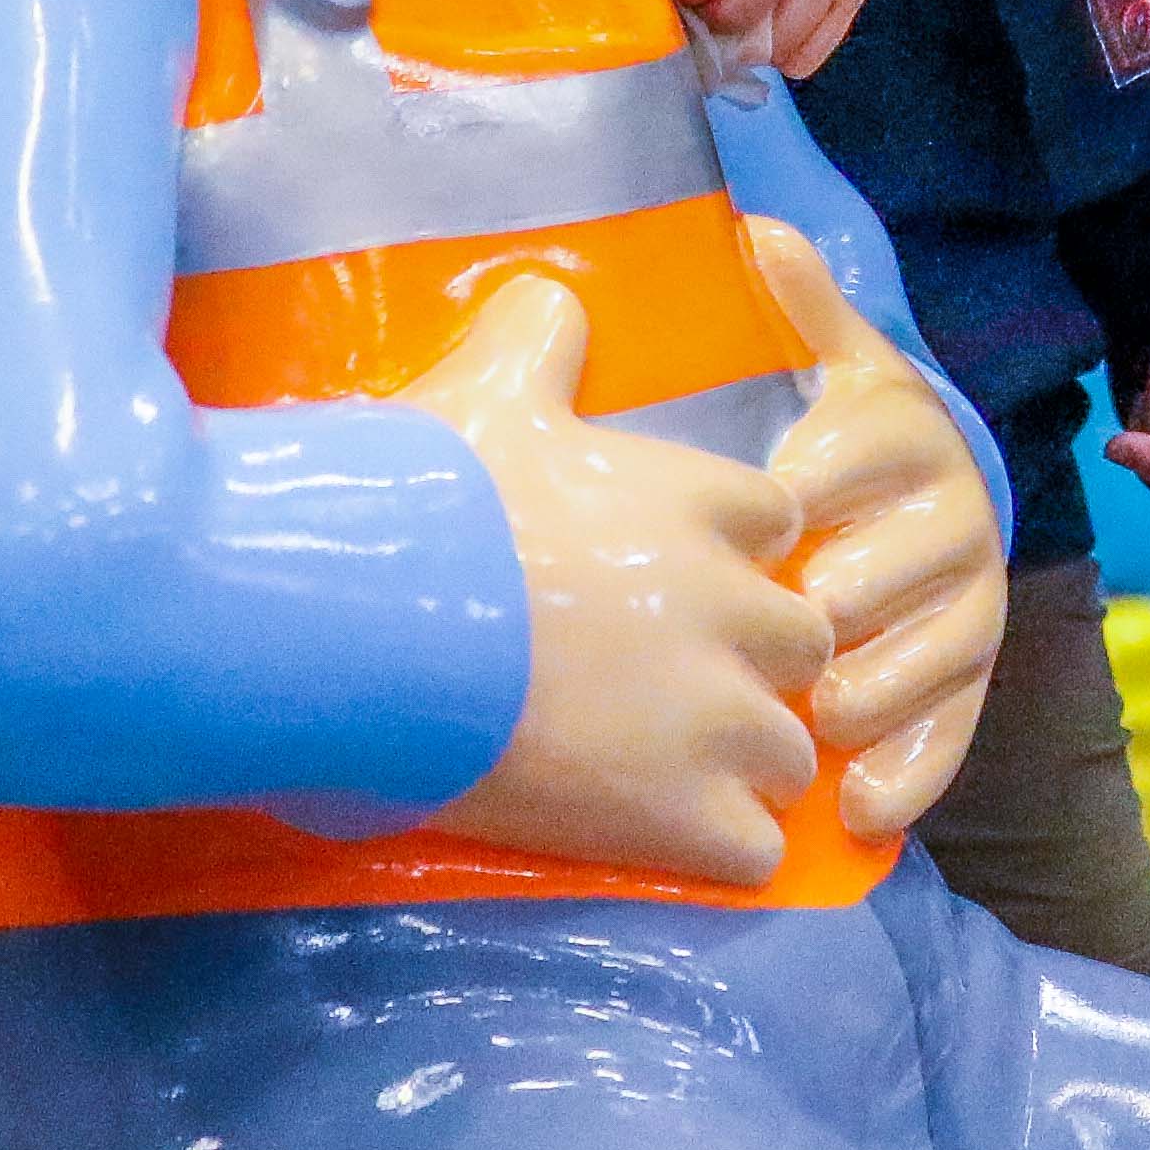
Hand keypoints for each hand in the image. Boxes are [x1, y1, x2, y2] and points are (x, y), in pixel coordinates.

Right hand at [394, 273, 831, 886]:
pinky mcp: (680, 815)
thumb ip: (538, 341)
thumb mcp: (482, 391)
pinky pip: (754, 852)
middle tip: (668, 691)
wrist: (346, 624)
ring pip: (791, 755)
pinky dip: (716, 853)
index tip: (667, 582)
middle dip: (754, 671)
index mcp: (703, 502)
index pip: (777, 527)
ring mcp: (714, 717)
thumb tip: (550, 296)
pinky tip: (654, 841)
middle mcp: (731, 606)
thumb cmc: (414, 499)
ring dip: (741, 770)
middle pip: (803, 645)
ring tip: (658, 778)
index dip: (731, 559)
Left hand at [743, 222, 1008, 838]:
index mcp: (903, 432)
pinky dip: (908, 776)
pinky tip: (855, 808)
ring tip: (798, 728)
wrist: (936, 500)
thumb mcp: (840, 366)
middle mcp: (953, 515)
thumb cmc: (848, 440)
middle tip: (756, 642)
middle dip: (818, 615)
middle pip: (878, 576)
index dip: (785, 503)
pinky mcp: (978, 678)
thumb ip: (804, 309)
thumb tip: (761, 227)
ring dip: (856, 701)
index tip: (737, 529)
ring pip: (918, 662)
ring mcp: (970, 603)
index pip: (840, 465)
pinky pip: (953, 733)